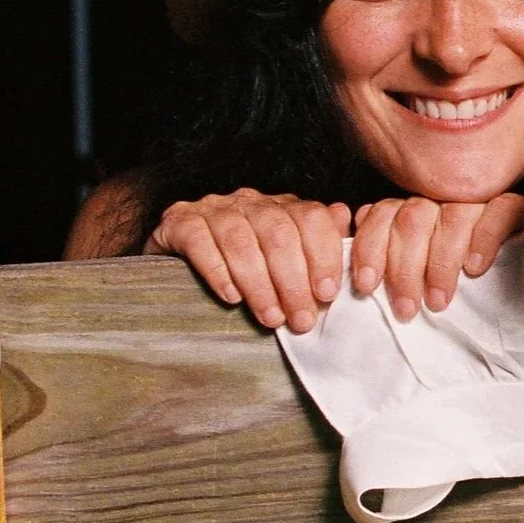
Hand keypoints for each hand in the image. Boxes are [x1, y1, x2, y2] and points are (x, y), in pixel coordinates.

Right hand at [146, 190, 350, 332]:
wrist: (179, 251)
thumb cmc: (245, 259)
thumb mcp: (287, 252)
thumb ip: (319, 238)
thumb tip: (344, 218)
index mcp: (282, 207)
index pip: (311, 220)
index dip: (323, 256)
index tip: (327, 294)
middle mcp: (250, 202)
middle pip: (278, 234)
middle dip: (293, 282)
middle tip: (300, 320)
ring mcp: (213, 209)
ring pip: (241, 241)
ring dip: (260, 285)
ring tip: (271, 318)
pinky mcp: (179, 222)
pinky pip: (200, 242)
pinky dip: (218, 271)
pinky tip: (231, 298)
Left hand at [351, 195, 523, 320]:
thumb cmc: (461, 285)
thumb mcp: (416, 274)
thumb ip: (389, 256)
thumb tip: (357, 249)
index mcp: (415, 209)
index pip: (383, 214)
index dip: (370, 248)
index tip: (367, 286)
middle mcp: (444, 197)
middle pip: (413, 217)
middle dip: (403, 267)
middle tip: (406, 309)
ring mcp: (481, 200)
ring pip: (452, 216)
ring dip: (441, 262)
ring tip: (438, 302)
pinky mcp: (518, 207)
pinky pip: (499, 211)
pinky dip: (483, 239)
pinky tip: (475, 269)